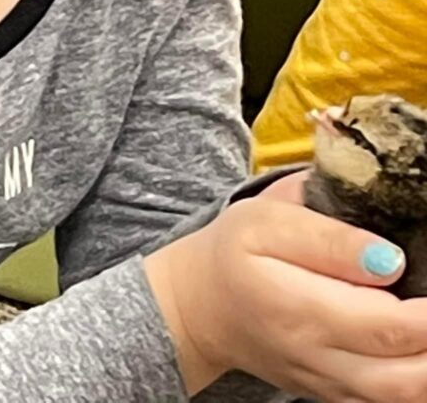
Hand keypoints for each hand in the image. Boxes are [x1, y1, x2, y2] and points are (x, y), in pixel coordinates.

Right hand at [144, 181, 426, 402]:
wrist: (200, 305)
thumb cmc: (233, 252)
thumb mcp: (265, 221)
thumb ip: (327, 236)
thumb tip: (389, 259)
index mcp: (299, 308)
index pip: (386, 324)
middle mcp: (318, 357)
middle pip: (406, 376)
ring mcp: (328, 383)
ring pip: (401, 397)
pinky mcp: (334, 393)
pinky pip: (386, 402)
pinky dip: (413, 380)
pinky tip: (417, 347)